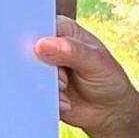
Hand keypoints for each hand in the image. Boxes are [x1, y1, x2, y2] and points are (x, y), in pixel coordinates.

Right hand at [34, 19, 138, 135]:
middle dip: (40, 69)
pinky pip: (32, 93)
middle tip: (63, 82)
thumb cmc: (108, 79)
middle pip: (29, 52)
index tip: (37, 53)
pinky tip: (66, 104)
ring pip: (28, 75)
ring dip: (46, 88)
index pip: (40, 26)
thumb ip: (72, 51)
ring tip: (67, 93)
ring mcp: (43, 70)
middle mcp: (49, 48)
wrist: (110, 111)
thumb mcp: (96, 62)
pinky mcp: (40, 89)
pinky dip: (48, 101)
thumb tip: (41, 45)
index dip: (34, 37)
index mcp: (62, 31)